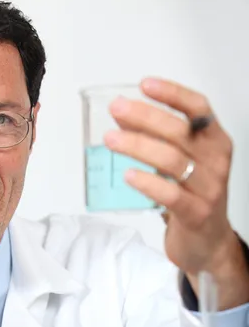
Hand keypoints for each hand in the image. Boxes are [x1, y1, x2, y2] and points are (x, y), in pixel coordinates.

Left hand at [104, 78, 248, 309]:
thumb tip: (123, 116)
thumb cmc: (193, 197)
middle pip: (179, 131)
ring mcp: (208, 188)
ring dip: (138, 146)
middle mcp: (216, 161)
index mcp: (215, 142)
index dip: (172, 94)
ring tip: (111, 140)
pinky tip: (128, 175)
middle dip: (144, 117)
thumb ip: (156, 139)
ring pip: (171, 160)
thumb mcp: (179, 164)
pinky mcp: (196, 213)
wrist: (208, 242)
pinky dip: (147, 182)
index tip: (145, 84)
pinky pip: (169, 194)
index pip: (199, 108)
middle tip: (116, 110)